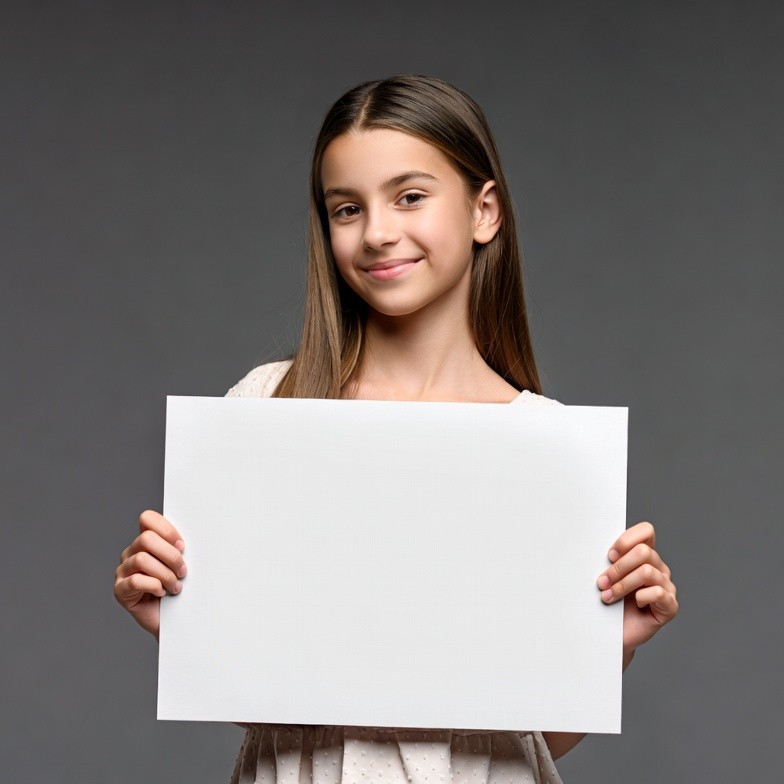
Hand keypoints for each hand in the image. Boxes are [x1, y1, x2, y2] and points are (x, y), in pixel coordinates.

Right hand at [114, 510, 186, 639]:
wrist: (176, 621)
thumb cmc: (182, 590)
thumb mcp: (184, 564)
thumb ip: (181, 548)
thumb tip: (191, 537)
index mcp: (146, 541)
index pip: (147, 518)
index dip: (166, 529)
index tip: (182, 546)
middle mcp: (131, 553)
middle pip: (146, 539)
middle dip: (171, 555)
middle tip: (183, 572)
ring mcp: (123, 571)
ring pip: (142, 559)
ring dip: (165, 574)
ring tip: (176, 587)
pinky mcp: (120, 590)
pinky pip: (135, 580)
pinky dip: (154, 586)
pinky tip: (162, 593)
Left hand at [597, 521, 677, 659]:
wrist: (609, 634)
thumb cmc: (606, 602)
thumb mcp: (605, 576)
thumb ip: (608, 560)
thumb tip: (594, 544)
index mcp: (644, 555)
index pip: (646, 531)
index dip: (627, 540)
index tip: (609, 555)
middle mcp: (659, 568)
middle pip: (644, 552)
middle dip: (618, 567)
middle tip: (601, 582)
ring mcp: (667, 587)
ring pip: (646, 572)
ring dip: (621, 585)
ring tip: (607, 596)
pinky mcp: (670, 606)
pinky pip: (658, 593)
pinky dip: (641, 598)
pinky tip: (634, 605)